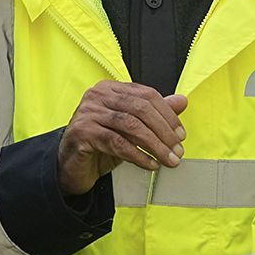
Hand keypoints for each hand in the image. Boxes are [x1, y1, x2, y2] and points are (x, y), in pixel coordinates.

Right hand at [57, 82, 188, 195]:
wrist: (72, 165)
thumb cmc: (100, 144)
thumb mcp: (131, 128)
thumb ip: (155, 113)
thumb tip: (182, 101)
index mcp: (111, 89)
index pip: (147, 95)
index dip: (168, 115)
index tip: (180, 134)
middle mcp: (97, 96)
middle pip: (140, 109)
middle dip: (164, 131)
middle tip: (177, 150)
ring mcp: (88, 113)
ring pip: (130, 125)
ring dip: (154, 145)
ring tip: (167, 159)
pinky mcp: (82, 132)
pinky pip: (117, 143)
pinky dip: (138, 155)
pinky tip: (150, 164)